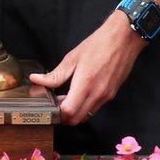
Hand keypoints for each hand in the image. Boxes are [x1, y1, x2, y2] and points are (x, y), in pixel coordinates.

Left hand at [29, 11, 145, 124]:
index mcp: (85, 84)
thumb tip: (36, 80)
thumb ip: (55, 75)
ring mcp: (106, 96)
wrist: (123, 39)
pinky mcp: (111, 94)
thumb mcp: (72, 58)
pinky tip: (79, 94)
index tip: (49, 106)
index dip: (57, 113)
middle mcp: (97, 95)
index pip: (69, 112)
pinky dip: (85, 107)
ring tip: (65, 98)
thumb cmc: (97, 45)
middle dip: (64, 117)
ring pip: (87, 116)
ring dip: (75, 113)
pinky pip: (95, 108)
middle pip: (77, 119)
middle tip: (55, 104)